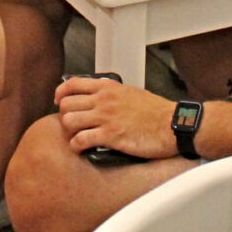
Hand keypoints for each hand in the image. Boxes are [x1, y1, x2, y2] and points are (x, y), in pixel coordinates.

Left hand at [54, 77, 177, 159]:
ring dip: (69, 132)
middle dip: (65, 116)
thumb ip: (112, 94)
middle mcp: (103, 100)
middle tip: (72, 125)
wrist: (173, 124)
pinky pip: (80, 140)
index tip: (59, 102)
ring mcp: (106, 117)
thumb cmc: (156, 112)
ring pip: (68, 121)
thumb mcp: (131, 93)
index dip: (61, 93)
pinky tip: (83, 148)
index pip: (73, 84)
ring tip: (77, 137)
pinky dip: (77, 146)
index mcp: (109, 88)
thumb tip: (99, 99)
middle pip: (66, 104)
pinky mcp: (110, 136)